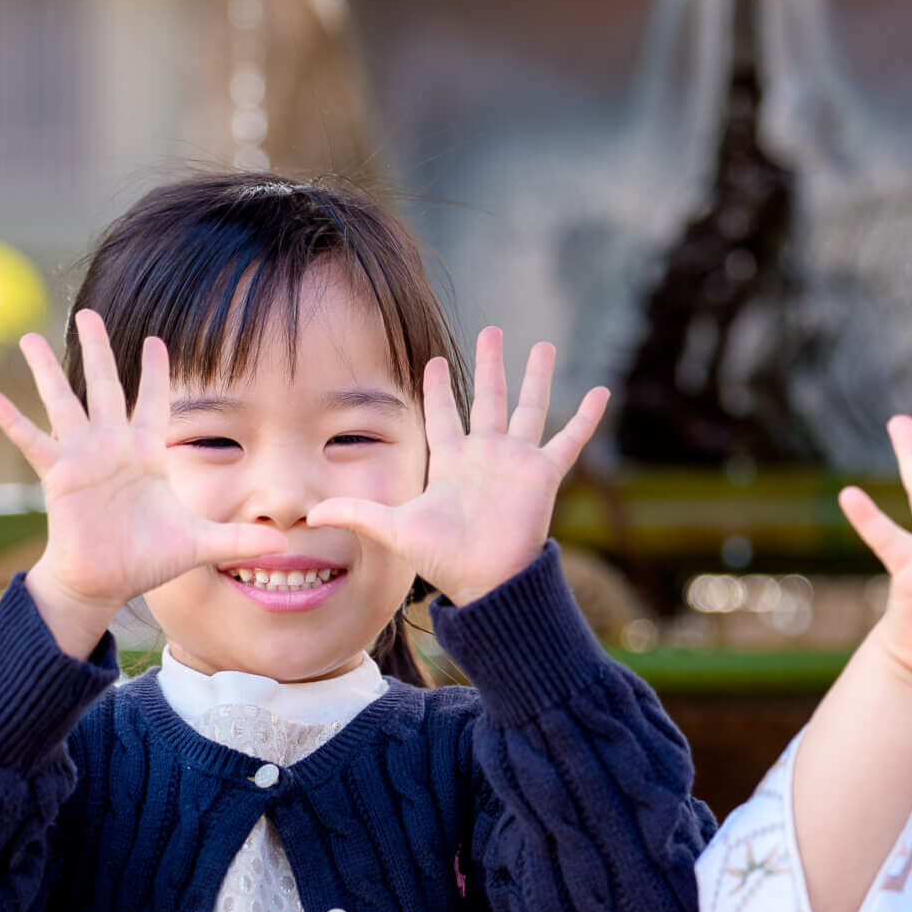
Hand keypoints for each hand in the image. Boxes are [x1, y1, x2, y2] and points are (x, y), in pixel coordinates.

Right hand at [0, 311, 289, 653]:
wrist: (105, 581)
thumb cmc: (147, 558)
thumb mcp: (200, 545)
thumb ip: (240, 538)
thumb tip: (286, 544)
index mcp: (146, 454)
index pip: (154, 403)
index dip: (155, 373)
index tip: (156, 341)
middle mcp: (112, 447)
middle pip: (104, 387)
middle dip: (99, 350)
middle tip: (88, 313)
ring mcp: (83, 458)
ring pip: (65, 403)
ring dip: (48, 371)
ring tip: (31, 339)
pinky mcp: (60, 476)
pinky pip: (34, 443)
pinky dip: (14, 422)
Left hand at [306, 326, 606, 604]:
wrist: (487, 582)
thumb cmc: (443, 559)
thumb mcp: (395, 529)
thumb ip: (356, 513)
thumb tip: (308, 516)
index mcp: (451, 461)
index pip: (444, 414)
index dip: (440, 388)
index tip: (436, 360)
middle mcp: (486, 455)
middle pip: (490, 399)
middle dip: (491, 365)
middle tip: (491, 330)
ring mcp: (517, 462)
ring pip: (530, 408)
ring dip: (537, 377)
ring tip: (544, 345)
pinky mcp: (543, 475)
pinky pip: (570, 440)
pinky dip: (587, 418)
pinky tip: (603, 392)